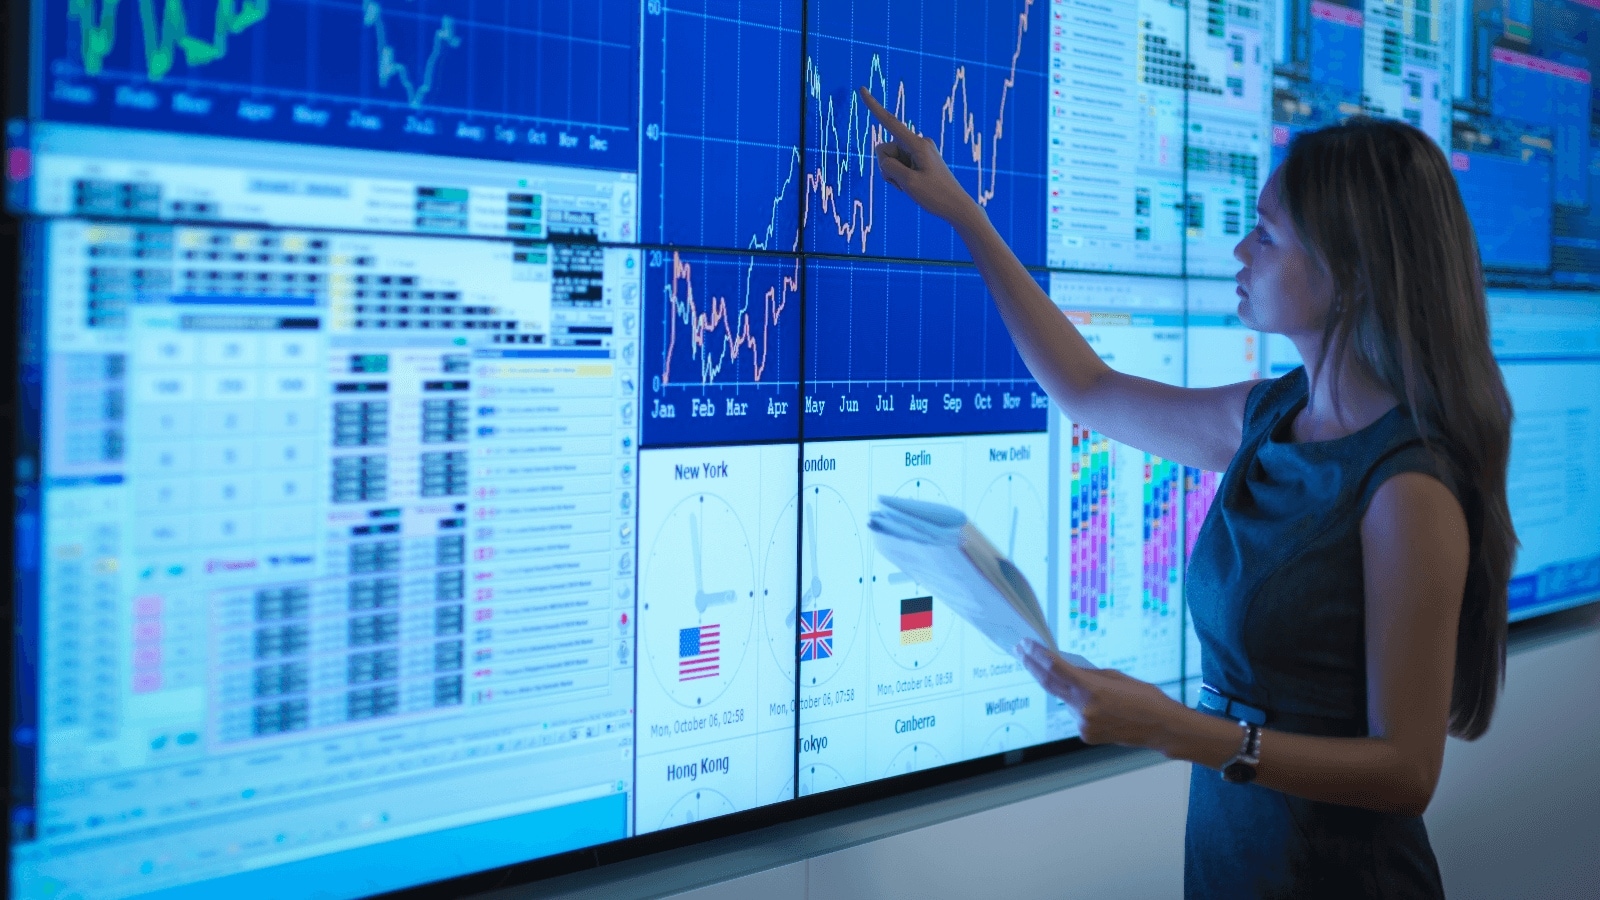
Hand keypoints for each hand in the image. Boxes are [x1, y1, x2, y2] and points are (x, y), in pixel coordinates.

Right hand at [858, 87, 982, 226]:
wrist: (957, 208)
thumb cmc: (936, 196)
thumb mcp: (908, 183)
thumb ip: (889, 166)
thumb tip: (883, 156)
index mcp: (918, 144)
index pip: (890, 122)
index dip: (873, 106)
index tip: (861, 89)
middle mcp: (919, 143)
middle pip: (886, 150)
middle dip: (887, 168)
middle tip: (906, 184)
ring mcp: (919, 151)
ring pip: (891, 160)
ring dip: (894, 176)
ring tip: (912, 187)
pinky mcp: (919, 159)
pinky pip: (899, 165)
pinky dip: (900, 177)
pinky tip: (914, 186)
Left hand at [1018, 640, 1184, 746]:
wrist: (1161, 727)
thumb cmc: (1145, 699)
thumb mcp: (1116, 677)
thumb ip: (1088, 673)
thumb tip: (1066, 667)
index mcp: (1091, 690)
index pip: (1055, 668)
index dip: (1037, 654)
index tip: (1026, 644)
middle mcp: (1083, 709)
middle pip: (1049, 684)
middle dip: (1033, 666)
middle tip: (1021, 651)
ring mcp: (1083, 724)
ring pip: (1066, 700)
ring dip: (1067, 689)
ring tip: (1089, 686)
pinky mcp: (1085, 735)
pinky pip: (1076, 714)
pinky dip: (1080, 705)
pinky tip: (1100, 706)